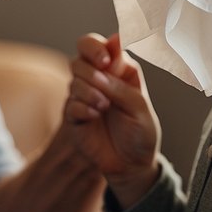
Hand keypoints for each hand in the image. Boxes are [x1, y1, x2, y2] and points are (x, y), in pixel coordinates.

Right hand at [64, 33, 160, 206]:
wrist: (132, 165)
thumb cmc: (141, 133)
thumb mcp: (140, 108)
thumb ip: (123, 83)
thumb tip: (108, 57)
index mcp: (119, 71)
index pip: (99, 45)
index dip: (97, 47)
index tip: (106, 60)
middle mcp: (99, 79)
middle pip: (80, 57)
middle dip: (90, 69)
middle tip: (103, 82)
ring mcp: (84, 97)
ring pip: (74, 80)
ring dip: (89, 91)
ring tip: (104, 107)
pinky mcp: (74, 116)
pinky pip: (70, 104)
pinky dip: (82, 108)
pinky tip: (94, 117)